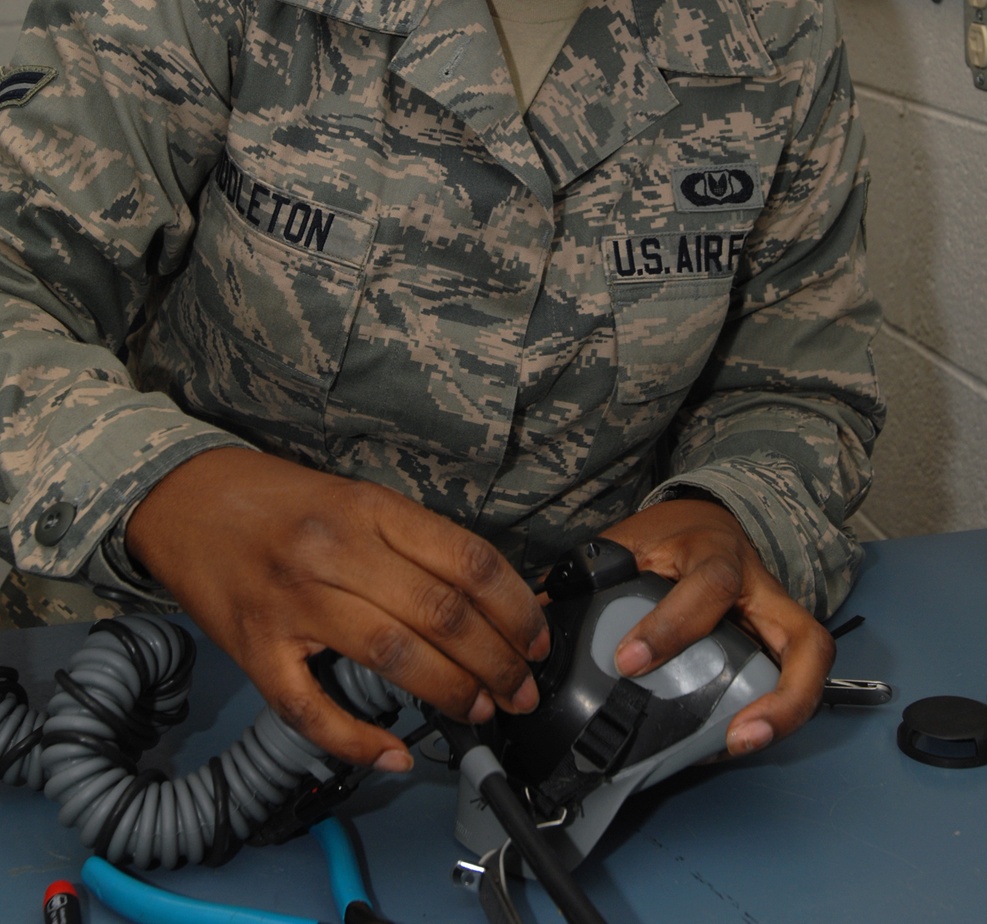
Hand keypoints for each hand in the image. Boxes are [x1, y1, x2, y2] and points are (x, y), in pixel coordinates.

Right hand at [125, 449, 548, 770]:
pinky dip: (358, 741)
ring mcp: (293, 602)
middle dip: (497, 662)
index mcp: (369, 508)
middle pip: (441, 614)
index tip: (537, 640)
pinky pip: (310, 708)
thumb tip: (482, 596)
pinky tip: (394, 755)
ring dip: (450, 693)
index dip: (515, 608)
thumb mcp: (352, 496)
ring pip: (392, 656)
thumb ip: (409, 541)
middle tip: (521, 690)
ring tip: (479, 711)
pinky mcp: (254, 648)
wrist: (184, 498)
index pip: (466, 560)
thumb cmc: (279, 499)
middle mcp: (335, 550)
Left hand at [601, 498, 833, 756]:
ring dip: (785, 714)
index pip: (709, 587)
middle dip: (784, 695)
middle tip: (740, 735)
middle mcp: (762, 591)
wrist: (710, 520)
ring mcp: (778, 621)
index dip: (672, 627)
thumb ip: (593, 577)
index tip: (628, 661)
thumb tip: (541, 617)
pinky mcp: (778, 645)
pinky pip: (790, 683)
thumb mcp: (632, 542)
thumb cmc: (672, 536)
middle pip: (805, 640)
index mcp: (717, 556)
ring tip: (740, 747)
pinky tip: (727, 742)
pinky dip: (769, 716)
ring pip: (811, 668)